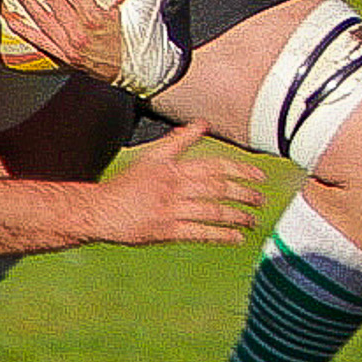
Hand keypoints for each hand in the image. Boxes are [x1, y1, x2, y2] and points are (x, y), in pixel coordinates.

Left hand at [1, 0, 182, 94]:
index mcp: (97, 17)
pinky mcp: (66, 57)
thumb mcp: (147, 1)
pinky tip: (9, 18)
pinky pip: (39, 41)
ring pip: (41, 19)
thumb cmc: (148, 36)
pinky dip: (23, 29)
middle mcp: (79, 32)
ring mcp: (70, 46)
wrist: (147, 72)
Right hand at [93, 122, 264, 245]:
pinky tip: (235, 238)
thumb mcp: (151, 157)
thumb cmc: (126, 185)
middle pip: (217, 189)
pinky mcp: (166, 231)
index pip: (213, 166)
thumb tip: (201, 123)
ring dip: (237, 216)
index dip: (239, 170)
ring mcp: (170, 210)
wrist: (101, 210)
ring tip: (252, 220)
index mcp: (172, 167)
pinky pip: (200, 233)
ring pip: (212, 211)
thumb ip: (178, 140)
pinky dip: (221, 235)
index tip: (258, 177)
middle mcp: (173, 187)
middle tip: (260, 200)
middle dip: (244, 194)